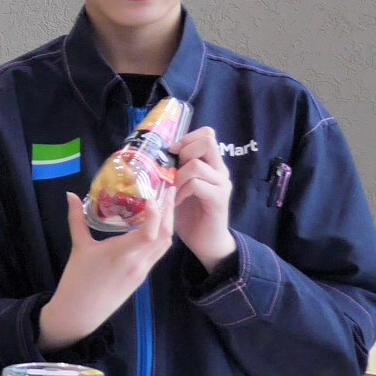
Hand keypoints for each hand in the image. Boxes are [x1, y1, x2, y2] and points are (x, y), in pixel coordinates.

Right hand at [40, 186, 174, 350]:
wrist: (80, 312)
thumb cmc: (77, 279)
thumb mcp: (78, 247)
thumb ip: (77, 219)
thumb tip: (70, 194)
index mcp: (121, 254)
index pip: (150, 233)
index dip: (156, 214)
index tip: (152, 196)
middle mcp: (137, 262)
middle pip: (165, 236)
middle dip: (169, 213)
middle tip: (167, 192)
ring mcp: (143, 271)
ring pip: (165, 245)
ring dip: (168, 225)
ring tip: (164, 206)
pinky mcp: (142, 277)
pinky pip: (158, 253)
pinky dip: (161, 237)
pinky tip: (155, 227)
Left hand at [172, 128, 238, 271]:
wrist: (207, 240)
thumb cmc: (190, 213)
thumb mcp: (180, 186)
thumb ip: (176, 170)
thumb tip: (153, 155)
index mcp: (212, 164)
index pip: (207, 134)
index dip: (187, 138)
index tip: (173, 153)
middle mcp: (220, 171)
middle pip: (207, 141)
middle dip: (183, 152)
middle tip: (173, 171)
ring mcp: (221, 184)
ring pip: (197, 165)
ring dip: (178, 175)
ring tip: (172, 189)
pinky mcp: (218, 199)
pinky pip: (197, 184)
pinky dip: (182, 191)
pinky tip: (176, 201)